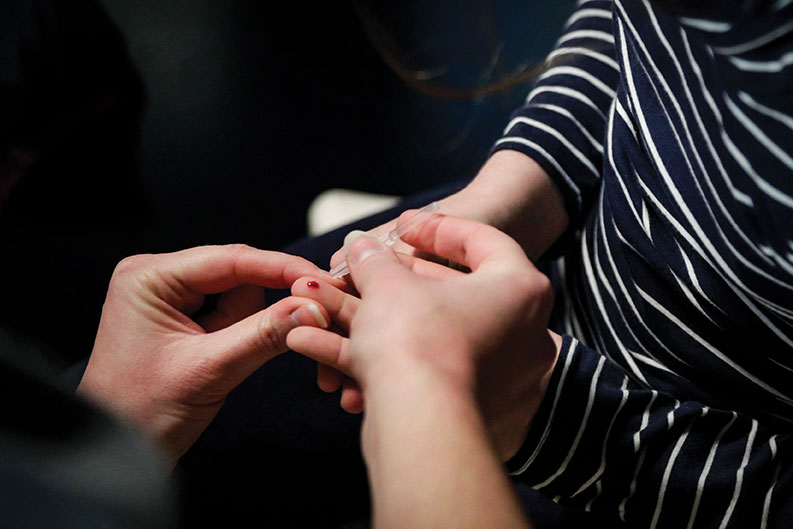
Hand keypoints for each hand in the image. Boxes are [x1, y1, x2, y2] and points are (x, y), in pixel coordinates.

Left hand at [77, 244, 330, 464]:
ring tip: (236, 362)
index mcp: (150, 278)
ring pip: (243, 296)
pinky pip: (235, 314)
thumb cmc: (140, 414)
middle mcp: (160, 278)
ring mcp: (173, 298)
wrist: (116, 454)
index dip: (282, 268)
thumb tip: (313, 307)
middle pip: (241, 275)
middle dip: (270, 303)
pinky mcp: (186, 319)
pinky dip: (252, 332)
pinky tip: (242, 355)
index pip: (231, 259)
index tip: (323, 279)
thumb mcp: (208, 371)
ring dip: (258, 325)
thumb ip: (263, 335)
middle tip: (310, 321)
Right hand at [289, 214, 560, 459]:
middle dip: (396, 281)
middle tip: (367, 269)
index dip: (435, 228)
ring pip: (426, 335)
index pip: (482, 240)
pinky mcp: (473, 411)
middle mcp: (522, 334)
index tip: (402, 226)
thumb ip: (374, 258)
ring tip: (323, 307)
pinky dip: (373, 357)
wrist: (419, 425)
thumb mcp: (388, 284)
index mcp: (520, 289)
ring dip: (370, 320)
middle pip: (450, 294)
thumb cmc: (417, 340)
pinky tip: (317, 345)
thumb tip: (361, 244)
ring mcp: (500, 376)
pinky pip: (419, 372)